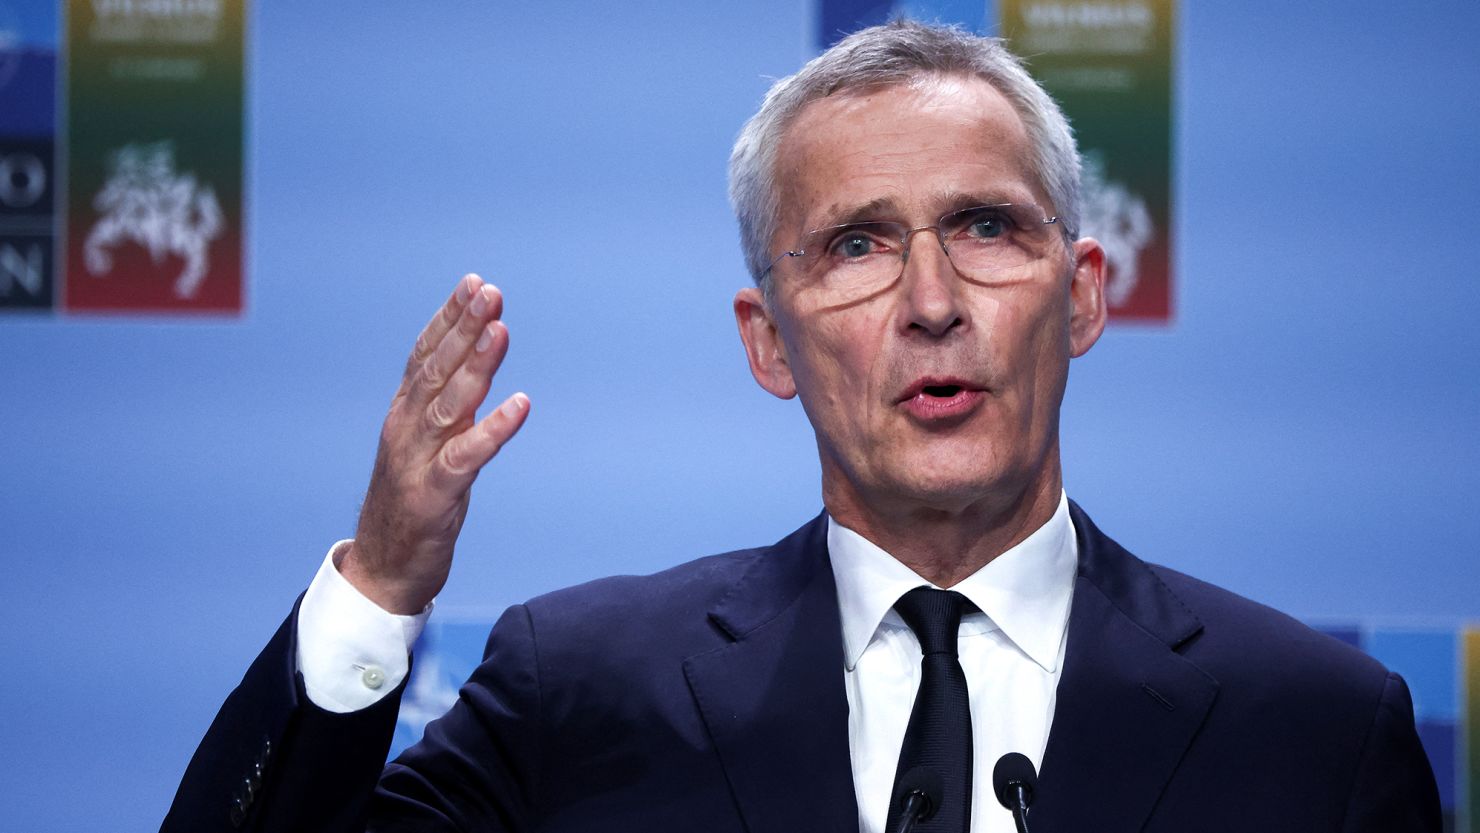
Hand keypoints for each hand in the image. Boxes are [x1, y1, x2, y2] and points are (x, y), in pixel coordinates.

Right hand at [339, 274, 529, 613]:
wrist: (383, 567)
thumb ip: (448, 407)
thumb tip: (476, 365)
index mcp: (405, 413)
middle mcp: (407, 428)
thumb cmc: (412, 501)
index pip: (426, 354)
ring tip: (501, 331)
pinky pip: (466, 456)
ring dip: (477, 366)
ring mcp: (418, 460)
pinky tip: (519, 405)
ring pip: (449, 404)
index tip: (474, 284)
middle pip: (437, 369)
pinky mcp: (434, 494)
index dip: (450, 318)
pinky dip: (493, 429)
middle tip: (490, 292)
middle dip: (465, 328)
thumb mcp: (428, 445)